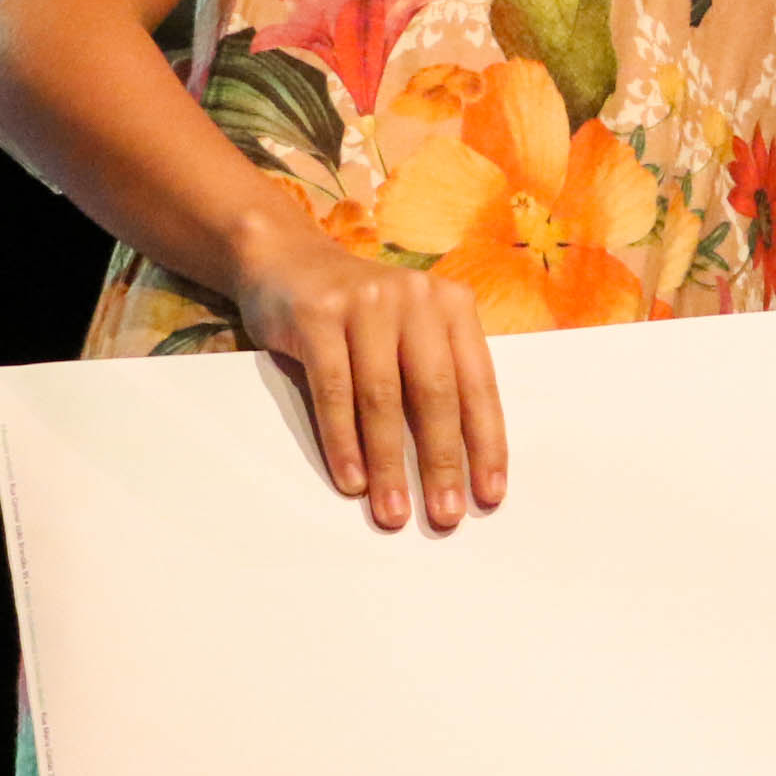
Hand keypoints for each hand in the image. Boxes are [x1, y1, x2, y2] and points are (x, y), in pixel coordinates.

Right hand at [232, 217, 503, 532]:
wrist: (286, 259)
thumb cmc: (358, 314)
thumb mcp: (409, 331)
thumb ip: (434, 377)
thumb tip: (457, 467)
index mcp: (452, 306)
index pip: (479, 383)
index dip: (486, 442)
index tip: (489, 494)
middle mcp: (416, 298)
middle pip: (435, 392)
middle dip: (442, 461)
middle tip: (445, 515)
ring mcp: (367, 303)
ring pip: (383, 397)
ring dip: (389, 463)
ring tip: (394, 512)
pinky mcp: (319, 315)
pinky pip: (334, 389)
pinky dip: (343, 441)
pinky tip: (351, 481)